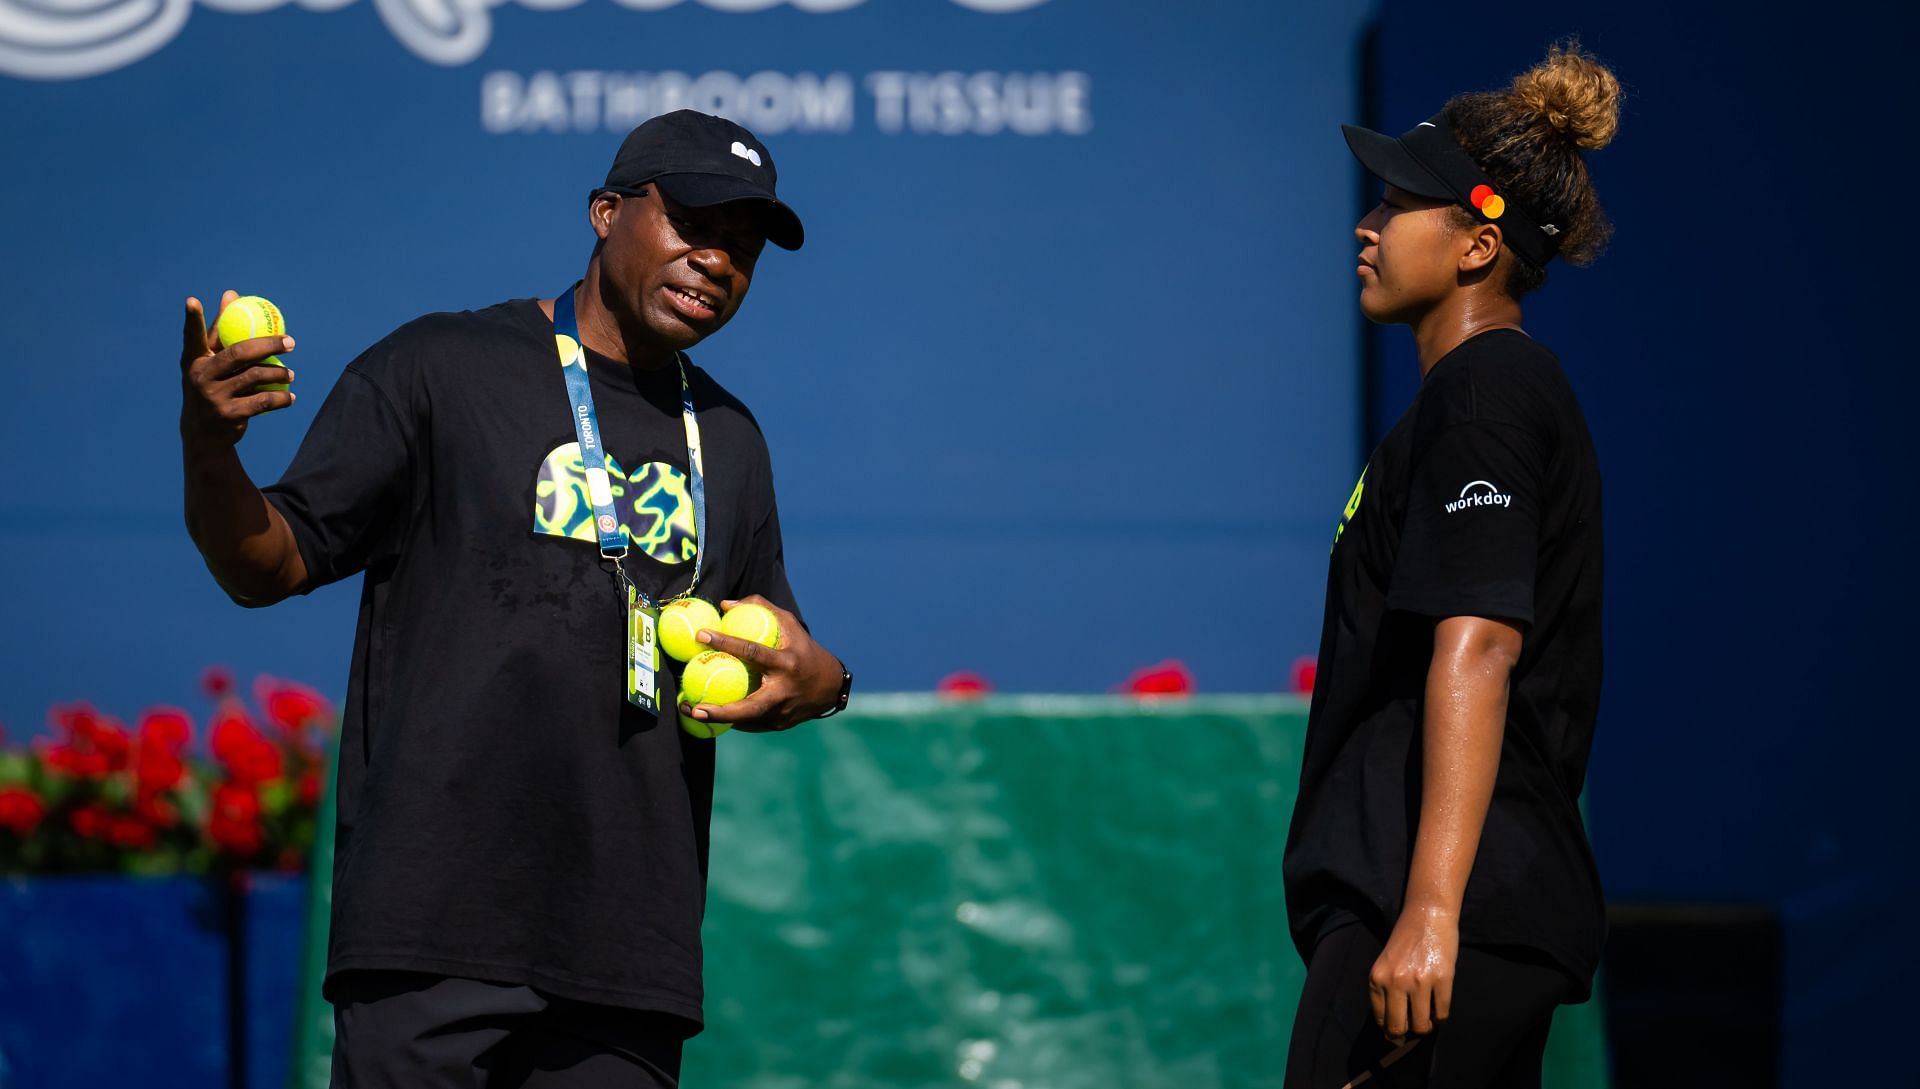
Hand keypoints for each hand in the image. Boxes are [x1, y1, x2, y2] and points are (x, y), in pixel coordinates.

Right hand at [180, 290, 295, 446]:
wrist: (204, 434)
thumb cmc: (211, 386)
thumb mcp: (210, 362)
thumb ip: (221, 331)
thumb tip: (231, 294)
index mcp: (194, 361)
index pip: (192, 336)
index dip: (192, 319)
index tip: (192, 300)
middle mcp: (200, 377)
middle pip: (238, 353)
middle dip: (268, 344)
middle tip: (290, 342)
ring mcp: (213, 397)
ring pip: (255, 376)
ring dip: (279, 373)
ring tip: (290, 374)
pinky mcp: (229, 415)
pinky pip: (263, 401)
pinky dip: (281, 398)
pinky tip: (290, 397)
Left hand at [683, 595, 841, 731]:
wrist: (831, 686)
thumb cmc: (805, 650)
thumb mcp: (790, 624)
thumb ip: (761, 609)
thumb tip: (726, 605)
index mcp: (786, 663)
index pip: (752, 652)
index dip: (726, 642)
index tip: (701, 635)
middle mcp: (784, 691)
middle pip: (748, 707)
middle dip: (719, 711)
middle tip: (690, 706)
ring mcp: (781, 712)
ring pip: (744, 720)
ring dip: (716, 718)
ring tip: (689, 710)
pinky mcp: (778, 725)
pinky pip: (749, 722)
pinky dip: (730, 718)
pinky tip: (710, 713)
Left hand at [1369, 905, 1458, 1043]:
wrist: (1427, 914)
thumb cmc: (1405, 940)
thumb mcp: (1385, 964)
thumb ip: (1385, 990)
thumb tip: (1392, 1027)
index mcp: (1377, 978)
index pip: (1380, 1020)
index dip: (1390, 1029)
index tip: (1398, 1029)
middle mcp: (1395, 981)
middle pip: (1398, 1027)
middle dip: (1406, 1033)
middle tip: (1413, 1028)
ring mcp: (1419, 981)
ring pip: (1422, 1025)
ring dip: (1426, 1026)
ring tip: (1428, 1017)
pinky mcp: (1442, 979)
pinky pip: (1442, 1013)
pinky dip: (1441, 1016)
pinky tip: (1439, 1005)